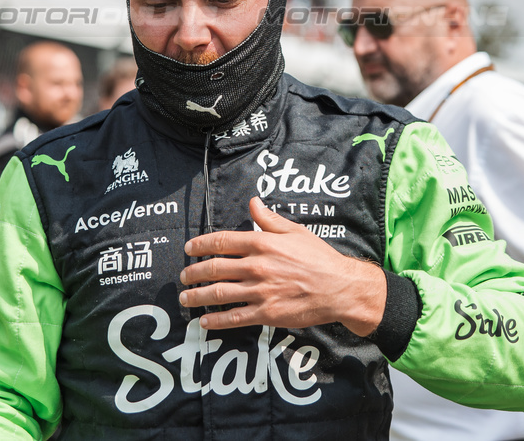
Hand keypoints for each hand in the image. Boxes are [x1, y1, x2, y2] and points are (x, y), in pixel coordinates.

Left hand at [178, 197, 385, 334]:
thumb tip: (253, 202)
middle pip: (214, 268)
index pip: (221, 241)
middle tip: (183, 277)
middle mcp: (256, 266)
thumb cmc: (319, 258)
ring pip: (219, 293)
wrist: (340, 288)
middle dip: (193, 273)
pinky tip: (204, 320)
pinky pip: (234, 317)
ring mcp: (260, 291)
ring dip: (197, 296)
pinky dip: (216, 320)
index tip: (188, 248)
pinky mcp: (266, 313)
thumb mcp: (295, 231)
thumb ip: (269, 219)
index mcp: (262, 243)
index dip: (200, 245)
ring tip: (186, 298)